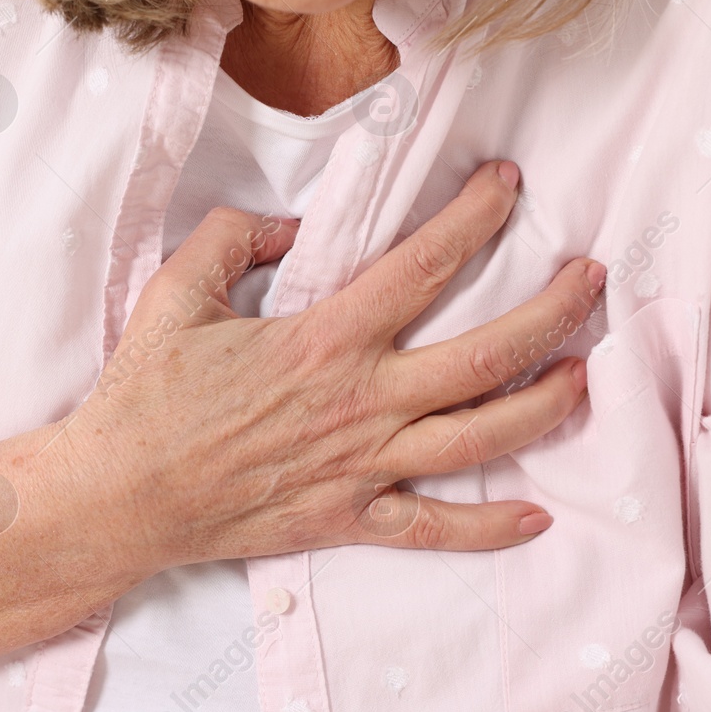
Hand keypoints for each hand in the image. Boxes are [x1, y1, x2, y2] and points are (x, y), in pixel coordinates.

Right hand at [58, 159, 603, 573]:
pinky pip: (433, 528)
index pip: (423, 266)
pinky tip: (537, 516)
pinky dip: (489, 528)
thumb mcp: (178, 292)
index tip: (510, 183)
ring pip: (480, 437)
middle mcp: (362, 401)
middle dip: (551, 312)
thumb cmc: (146, 395)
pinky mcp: (347, 519)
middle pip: (485, 356)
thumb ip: (236, 238)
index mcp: (326, 339)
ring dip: (544, 406)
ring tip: (584, 375)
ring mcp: (361, 466)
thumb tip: (290, 226)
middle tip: (591, 280)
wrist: (119, 495)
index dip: (476, 218)